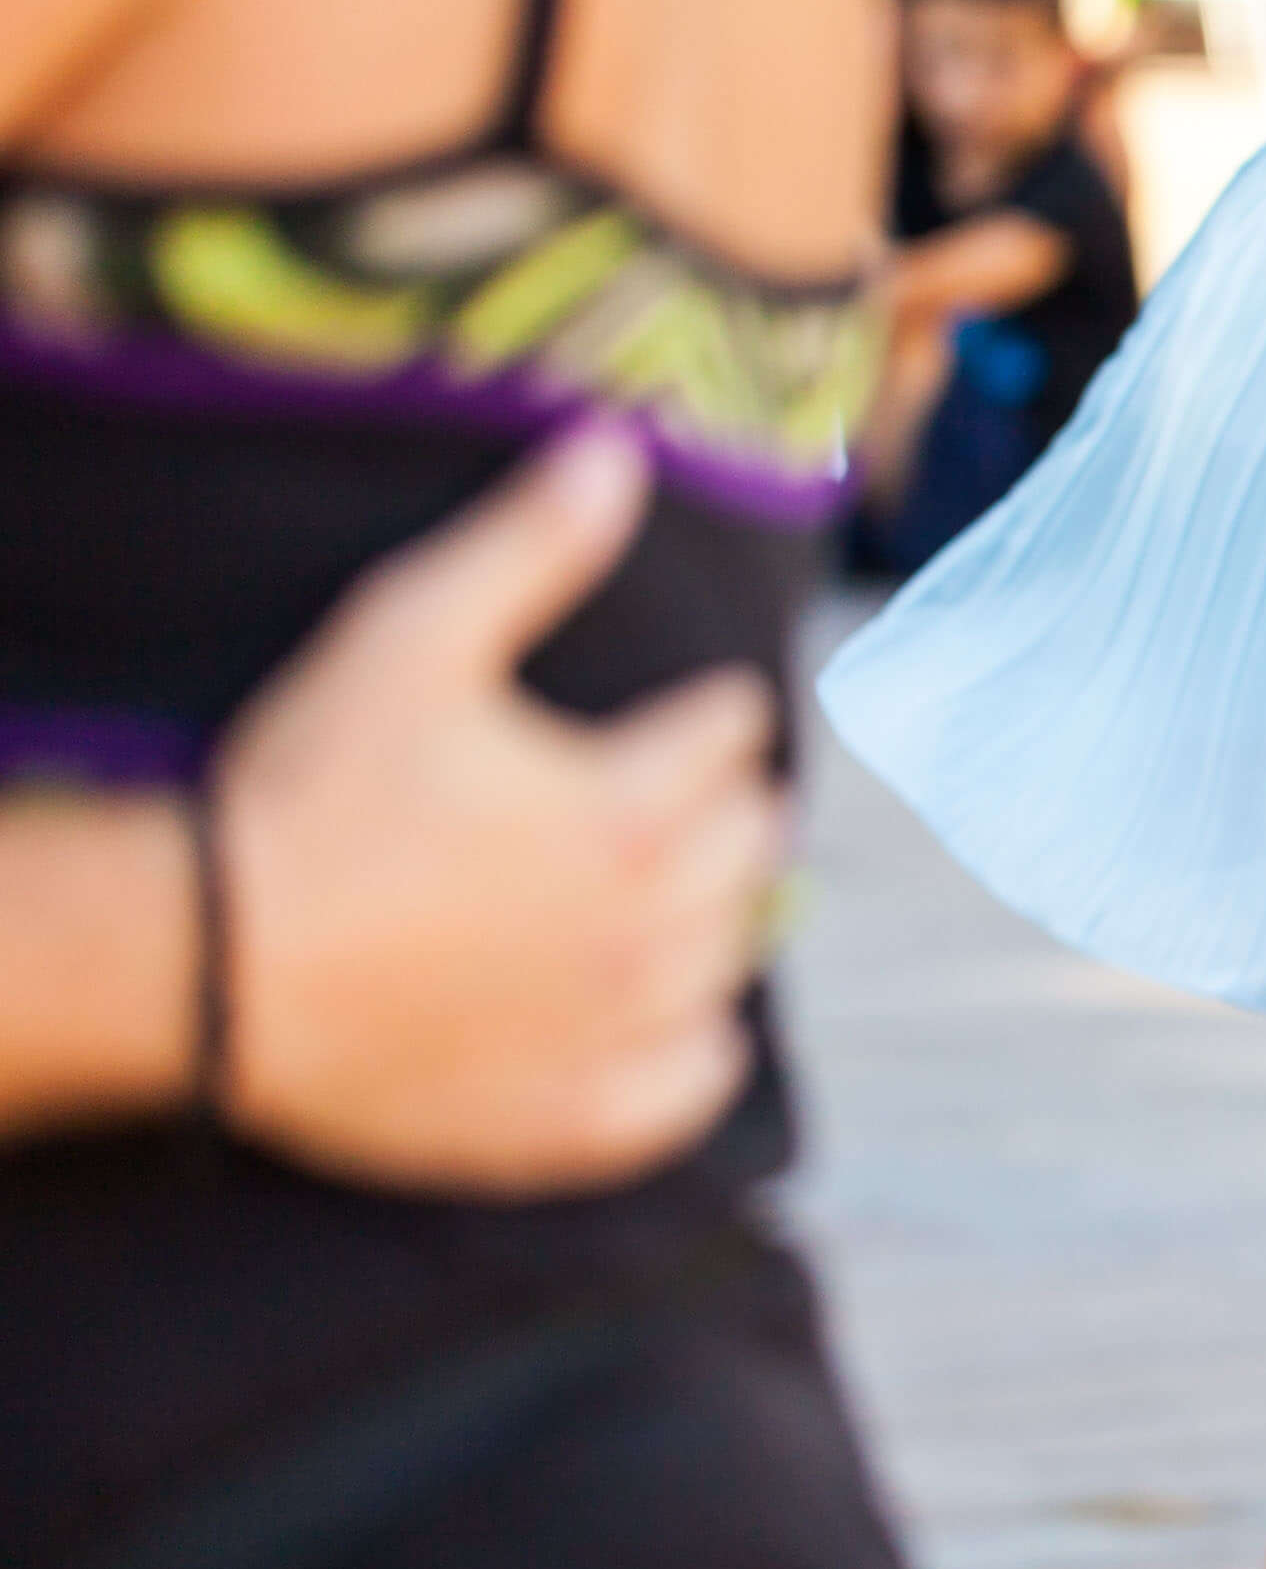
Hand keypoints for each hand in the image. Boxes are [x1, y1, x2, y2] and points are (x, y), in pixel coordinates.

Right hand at [207, 426, 787, 1197]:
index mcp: (638, 807)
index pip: (731, 737)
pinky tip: (674, 1022)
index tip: (689, 709)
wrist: (209, 959)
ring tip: (671, 891)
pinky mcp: (576, 1118)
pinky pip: (691, 1089)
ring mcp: (622, 1030)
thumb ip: (528, 547)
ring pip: (731, 960)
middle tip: (685, 797)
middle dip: (723, 808)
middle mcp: (657, 926)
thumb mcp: (409, 636)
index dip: (704, 712)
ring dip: (715, 919)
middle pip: (752, 848)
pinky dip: (696, 1053)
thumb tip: (617, 451)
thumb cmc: (305, 793)